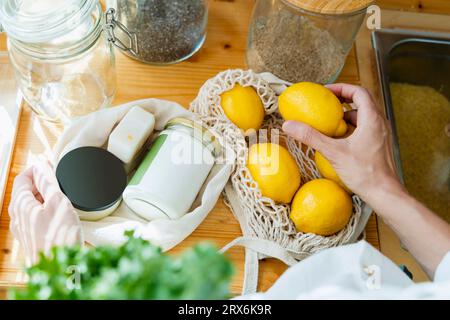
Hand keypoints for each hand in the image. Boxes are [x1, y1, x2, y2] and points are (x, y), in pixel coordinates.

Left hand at [8, 161, 82, 264]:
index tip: (51, 164)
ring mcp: (22, 229)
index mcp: (20, 205)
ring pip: (30, 204)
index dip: (37, 168)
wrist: (60, 269)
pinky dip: (45, 209)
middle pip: (25, 191)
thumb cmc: (60, 237)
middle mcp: (17, 217)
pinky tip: (59, 213)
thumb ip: (48, 181)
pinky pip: (35, 216)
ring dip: (44, 195)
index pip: (23, 178)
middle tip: (59, 178)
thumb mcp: (58, 202)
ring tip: (61, 194)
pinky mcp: (31, 238)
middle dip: (41, 181)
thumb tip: (41, 164)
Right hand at [282, 83, 402, 201]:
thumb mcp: (333, 153)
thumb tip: (289, 125)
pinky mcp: (379, 145)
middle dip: (342, 100)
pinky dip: (351, 127)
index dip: (341, 88)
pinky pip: (365, 128)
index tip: (326, 91)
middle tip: (326, 103)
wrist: (384, 193)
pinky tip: (338, 139)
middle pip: (362, 102)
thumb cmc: (364, 173)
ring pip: (363, 116)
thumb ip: (311, 137)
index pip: (359, 92)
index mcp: (372, 119)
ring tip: (329, 121)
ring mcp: (381, 135)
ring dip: (346, 115)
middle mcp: (380, 123)